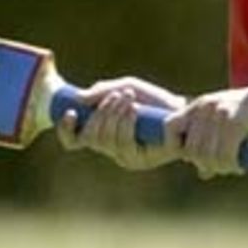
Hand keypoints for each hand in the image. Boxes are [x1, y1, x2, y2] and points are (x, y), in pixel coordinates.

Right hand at [55, 76, 185, 170]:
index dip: (66, 130)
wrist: (181, 108)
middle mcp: (111, 149)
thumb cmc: (152, 100)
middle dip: (102, 113)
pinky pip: (125, 145)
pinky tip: (134, 111)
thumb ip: (100, 92)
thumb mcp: (124, 88)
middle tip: (119, 96)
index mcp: (101, 133)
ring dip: (114, 115)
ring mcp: (127, 157)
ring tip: (129, 100)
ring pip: (106, 141)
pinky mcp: (144, 160)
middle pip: (91, 137)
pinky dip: (126, 124)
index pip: (74, 140)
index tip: (70, 112)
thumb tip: (77, 99)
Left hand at [169, 85, 247, 178]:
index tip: (195, 159)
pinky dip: (231, 165)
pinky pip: (224, 154)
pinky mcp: (236, 121)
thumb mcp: (231, 126)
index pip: (168, 128)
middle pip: (191, 150)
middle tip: (224, 168)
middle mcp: (205, 107)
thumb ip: (214, 145)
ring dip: (221, 168)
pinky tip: (239, 166)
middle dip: (207, 165)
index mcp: (199, 105)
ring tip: (233, 168)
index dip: (178, 148)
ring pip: (207, 155)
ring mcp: (220, 113)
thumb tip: (203, 173)